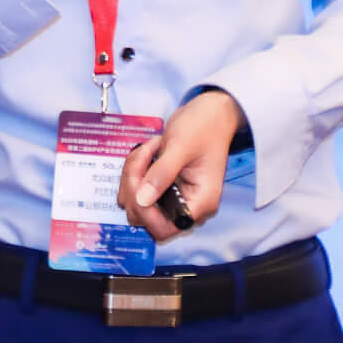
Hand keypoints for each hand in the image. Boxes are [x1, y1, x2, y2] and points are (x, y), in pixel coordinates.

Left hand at [118, 91, 242, 242]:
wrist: (210, 113)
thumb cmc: (205, 126)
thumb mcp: (182, 146)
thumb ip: (163, 173)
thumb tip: (142, 200)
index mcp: (200, 203)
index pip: (164, 229)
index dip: (145, 211)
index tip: (141, 180)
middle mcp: (186, 205)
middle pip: (144, 217)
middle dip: (135, 186)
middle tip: (144, 155)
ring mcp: (172, 197)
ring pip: (135, 202)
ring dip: (132, 175)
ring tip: (148, 149)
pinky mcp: (161, 187)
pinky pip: (135, 188)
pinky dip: (134, 170)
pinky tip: (147, 151)